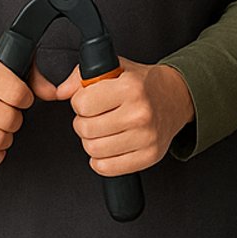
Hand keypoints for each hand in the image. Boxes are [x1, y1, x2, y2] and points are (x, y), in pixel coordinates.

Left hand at [40, 57, 192, 176]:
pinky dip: (100, 160)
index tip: (88, 101)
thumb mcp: (115, 68)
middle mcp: (140, 113)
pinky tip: (108, 146)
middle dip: (82, 123)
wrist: (176, 97)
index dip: (79, 102)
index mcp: (130, 88)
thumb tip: (60, 92)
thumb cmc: (142, 84)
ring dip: (91, 141)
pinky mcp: (149, 156)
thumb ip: (82, 76)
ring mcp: (146, 137)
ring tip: (102, 130)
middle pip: (85, 129)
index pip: (82, 104)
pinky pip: (107, 168)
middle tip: (94, 117)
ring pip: (94, 150)